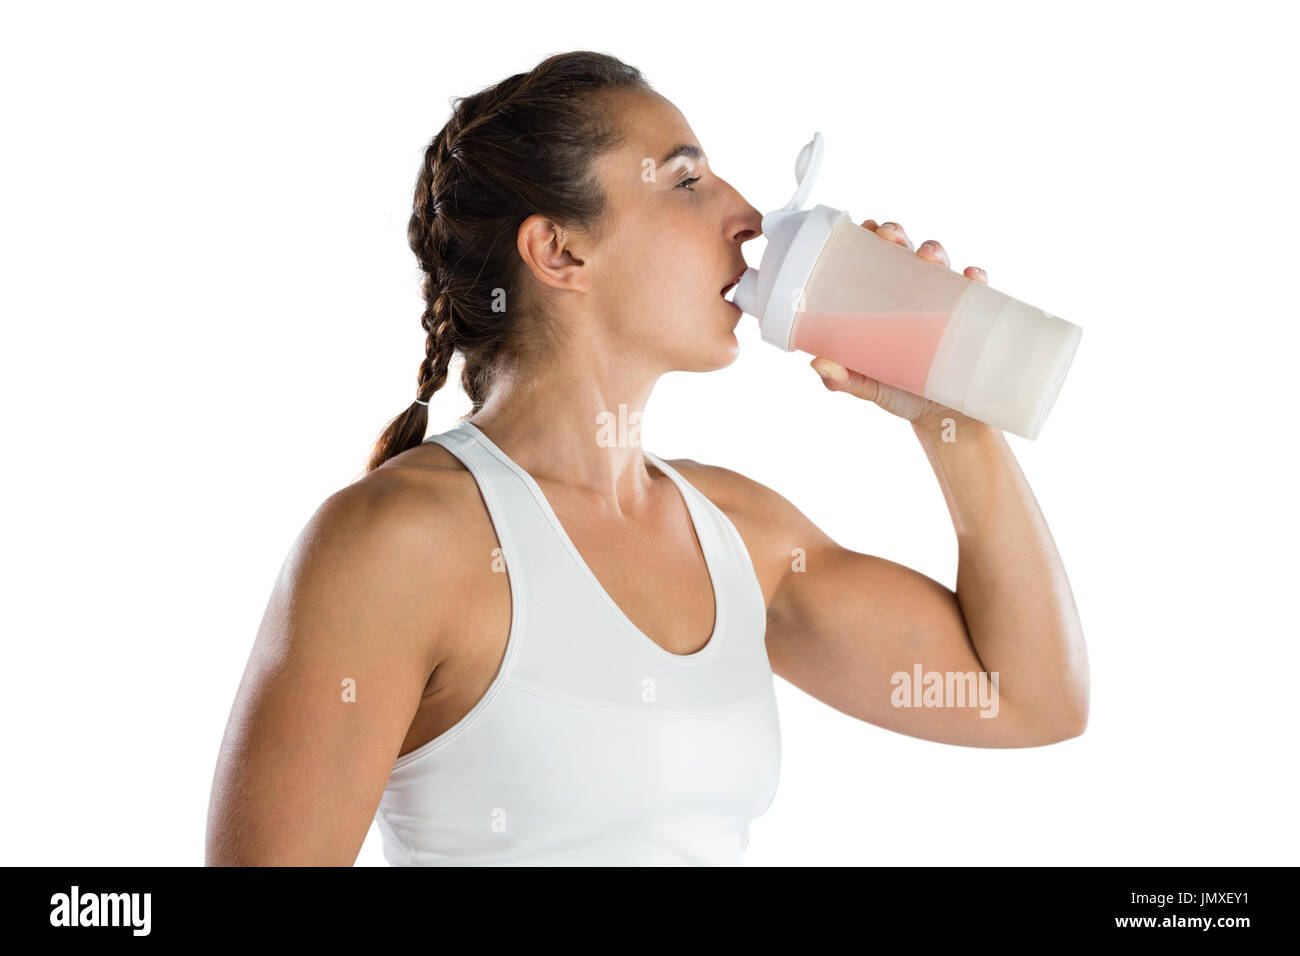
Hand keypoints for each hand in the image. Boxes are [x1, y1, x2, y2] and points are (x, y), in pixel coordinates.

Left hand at [810, 219, 988, 429]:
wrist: (942, 419)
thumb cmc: (898, 393)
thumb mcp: (867, 387)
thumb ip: (843, 379)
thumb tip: (818, 364)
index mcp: (882, 303)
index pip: (872, 260)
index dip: (867, 236)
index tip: (863, 227)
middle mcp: (912, 296)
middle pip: (903, 252)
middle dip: (896, 235)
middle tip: (890, 237)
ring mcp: (943, 304)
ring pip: (939, 266)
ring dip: (934, 251)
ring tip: (930, 256)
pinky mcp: (971, 319)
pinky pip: (977, 293)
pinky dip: (975, 280)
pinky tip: (971, 277)